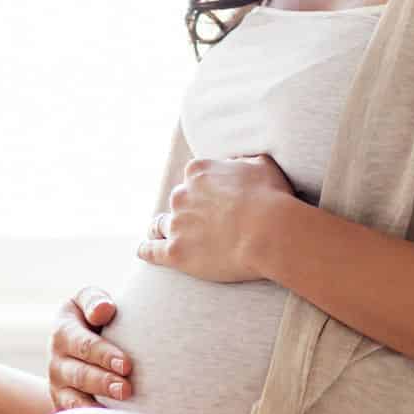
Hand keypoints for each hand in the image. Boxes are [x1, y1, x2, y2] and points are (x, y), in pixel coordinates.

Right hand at [47, 286, 130, 410]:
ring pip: (74, 400)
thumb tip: (104, 310)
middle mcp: (56, 361)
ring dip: (97, 406)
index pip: (83, 344)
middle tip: (127, 389)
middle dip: (103, 383)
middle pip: (79, 375)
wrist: (82, 344)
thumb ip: (94, 300)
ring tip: (120, 408)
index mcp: (63, 331)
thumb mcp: (89, 300)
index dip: (104, 355)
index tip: (127, 365)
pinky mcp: (63, 406)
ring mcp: (58, 386)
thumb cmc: (95, 317)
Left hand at [136, 153, 295, 283]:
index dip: (203, 190)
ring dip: (164, 228)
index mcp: (198, 172)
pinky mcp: (175, 252)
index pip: (193, 178)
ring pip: (161, 225)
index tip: (214, 200)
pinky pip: (151, 251)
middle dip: (187, 210)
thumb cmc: (271, 197)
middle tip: (201, 223)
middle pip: (178, 201)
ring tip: (164, 236)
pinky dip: (146, 250)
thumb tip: (235, 162)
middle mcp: (181, 195)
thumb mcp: (261, 165)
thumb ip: (242, 161)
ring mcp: (177, 224)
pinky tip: (143, 251)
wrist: (269, 232)